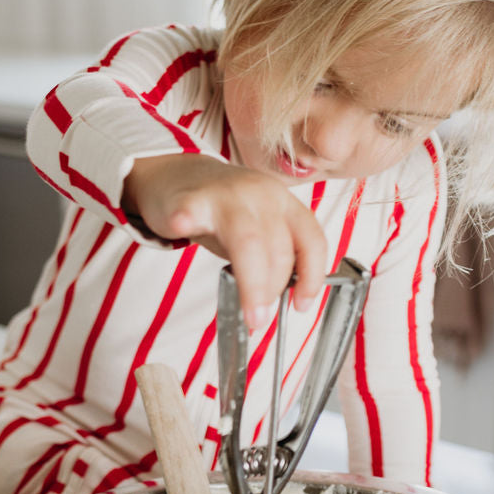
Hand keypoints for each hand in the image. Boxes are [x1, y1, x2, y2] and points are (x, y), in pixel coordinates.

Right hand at [123, 154, 327, 327]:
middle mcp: (261, 195)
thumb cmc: (223, 210)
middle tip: (260, 317)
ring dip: (253, 284)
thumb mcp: (261, 228)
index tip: (301, 305)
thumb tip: (280, 300)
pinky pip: (190, 211)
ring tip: (249, 313)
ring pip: (248, 240)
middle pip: (279, 248)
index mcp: (284, 203)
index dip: (312, 277)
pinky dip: (186, 221)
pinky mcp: (189, 198)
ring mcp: (225, 195)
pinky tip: (181, 226)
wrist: (181, 176)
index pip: (312, 240)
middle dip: (274, 290)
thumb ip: (274, 257)